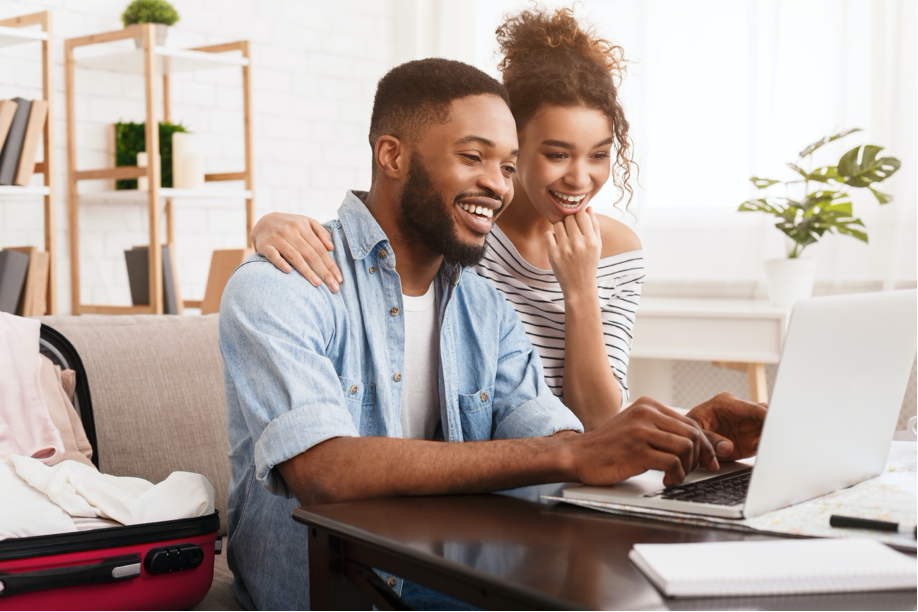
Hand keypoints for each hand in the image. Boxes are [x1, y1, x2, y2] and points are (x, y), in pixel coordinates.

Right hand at [251, 212, 342, 291]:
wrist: (263, 221)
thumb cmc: (290, 226)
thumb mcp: (306, 222)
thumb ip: (320, 232)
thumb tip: (331, 247)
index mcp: (303, 226)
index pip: (320, 249)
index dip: (330, 264)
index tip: (339, 279)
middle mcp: (291, 231)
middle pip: (310, 254)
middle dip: (324, 272)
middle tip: (333, 287)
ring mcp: (277, 238)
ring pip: (294, 256)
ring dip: (307, 271)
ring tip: (317, 284)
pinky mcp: (265, 245)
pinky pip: (273, 255)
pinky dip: (280, 262)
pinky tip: (288, 272)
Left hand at [543, 208, 601, 297]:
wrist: (579, 286)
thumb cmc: (589, 263)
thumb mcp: (597, 246)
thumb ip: (594, 225)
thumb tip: (588, 207)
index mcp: (591, 240)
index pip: (581, 214)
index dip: (578, 217)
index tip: (578, 224)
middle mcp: (578, 243)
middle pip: (569, 218)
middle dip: (569, 223)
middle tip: (570, 232)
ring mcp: (565, 249)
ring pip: (557, 225)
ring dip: (559, 229)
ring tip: (564, 238)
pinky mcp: (553, 255)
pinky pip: (547, 234)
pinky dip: (550, 236)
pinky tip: (556, 243)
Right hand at [572, 396, 718, 486]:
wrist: (579, 455)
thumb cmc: (608, 446)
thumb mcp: (635, 427)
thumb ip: (660, 428)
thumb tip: (696, 441)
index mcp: (648, 405)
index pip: (690, 422)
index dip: (705, 444)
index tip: (708, 461)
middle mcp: (646, 413)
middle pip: (693, 434)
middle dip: (700, 457)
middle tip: (693, 471)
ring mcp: (641, 431)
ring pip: (686, 447)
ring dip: (687, 468)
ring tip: (675, 476)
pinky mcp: (637, 451)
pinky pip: (672, 463)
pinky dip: (675, 476)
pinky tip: (666, 481)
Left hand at [686, 392, 766, 461]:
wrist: (687, 439)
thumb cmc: (689, 429)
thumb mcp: (695, 432)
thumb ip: (710, 439)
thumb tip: (727, 447)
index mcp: (726, 403)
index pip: (752, 407)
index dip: (765, 415)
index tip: (773, 424)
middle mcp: (740, 411)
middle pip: (765, 414)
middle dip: (771, 425)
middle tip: (768, 437)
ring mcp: (746, 424)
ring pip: (767, 427)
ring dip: (768, 437)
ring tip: (757, 446)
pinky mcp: (749, 438)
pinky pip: (763, 440)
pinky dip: (765, 445)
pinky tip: (759, 450)